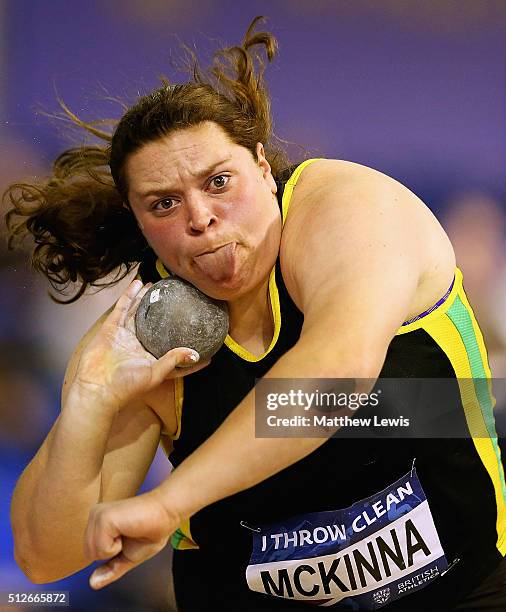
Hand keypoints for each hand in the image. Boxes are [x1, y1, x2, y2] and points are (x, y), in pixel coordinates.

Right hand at [73, 279, 207, 408]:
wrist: (97, 387)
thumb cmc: (127, 386)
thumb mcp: (155, 373)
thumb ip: (173, 361)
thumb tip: (195, 354)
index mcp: (150, 357)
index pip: (171, 349)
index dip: (184, 346)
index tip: (201, 339)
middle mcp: (137, 345)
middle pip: (152, 323)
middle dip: (162, 311)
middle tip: (175, 297)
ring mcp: (123, 336)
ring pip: (136, 312)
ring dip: (145, 299)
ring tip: (156, 285)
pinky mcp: (111, 329)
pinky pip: (122, 308)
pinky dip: (129, 295)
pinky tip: (138, 283)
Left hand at [85, 489, 179, 588]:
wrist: (166, 515)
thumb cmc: (151, 531)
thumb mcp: (127, 556)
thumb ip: (110, 569)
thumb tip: (93, 583)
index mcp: (98, 521)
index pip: (90, 552)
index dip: (112, 553)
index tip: (127, 538)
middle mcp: (95, 515)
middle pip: (89, 553)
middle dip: (111, 553)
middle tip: (128, 535)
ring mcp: (98, 515)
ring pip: (93, 552)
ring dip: (114, 549)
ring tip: (128, 532)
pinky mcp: (103, 518)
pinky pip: (101, 549)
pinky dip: (116, 547)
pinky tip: (127, 530)